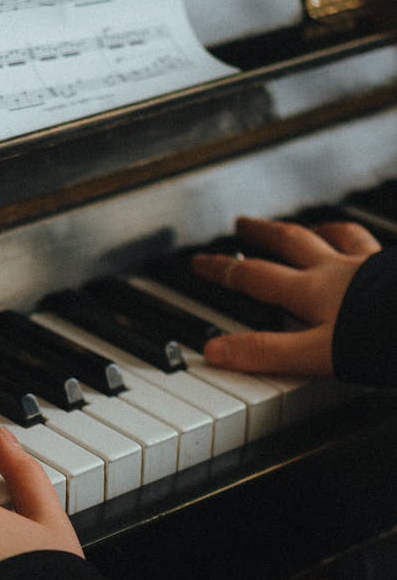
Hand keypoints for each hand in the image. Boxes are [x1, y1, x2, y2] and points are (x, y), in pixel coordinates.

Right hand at [191, 215, 379, 375]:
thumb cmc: (383, 340)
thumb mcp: (317, 355)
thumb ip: (266, 353)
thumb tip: (213, 351)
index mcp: (314, 291)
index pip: (256, 276)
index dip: (224, 269)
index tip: (200, 261)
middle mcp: (341, 271)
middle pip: (293, 242)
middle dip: (263, 233)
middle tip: (243, 223)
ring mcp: (375, 267)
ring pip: (340, 237)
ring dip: (319, 231)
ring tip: (312, 228)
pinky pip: (380, 248)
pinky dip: (368, 243)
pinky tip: (374, 250)